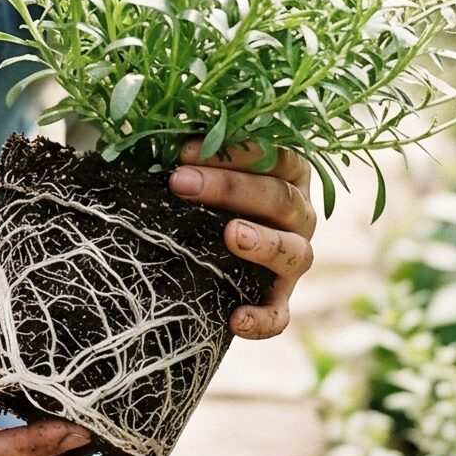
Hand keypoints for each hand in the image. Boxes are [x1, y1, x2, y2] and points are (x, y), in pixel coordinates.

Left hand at [169, 138, 316, 337]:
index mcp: (288, 175)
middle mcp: (299, 215)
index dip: (234, 151)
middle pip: (279, 198)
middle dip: (230, 187)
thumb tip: (155, 135)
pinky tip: (235, 319)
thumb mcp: (205, 170)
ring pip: (293, 251)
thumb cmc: (207, 195)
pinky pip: (280, 314)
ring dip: (263, 242)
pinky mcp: (280, 299)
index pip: (275, 156)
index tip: (184, 150)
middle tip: (181, 183)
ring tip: (231, 234)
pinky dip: (262, 319)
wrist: (211, 251)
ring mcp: (294, 257)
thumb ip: (193, 155)